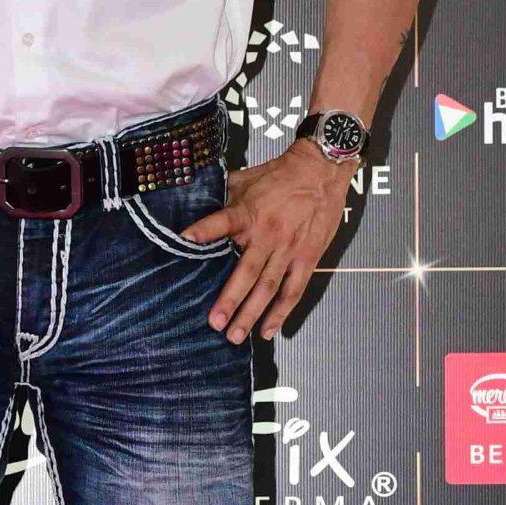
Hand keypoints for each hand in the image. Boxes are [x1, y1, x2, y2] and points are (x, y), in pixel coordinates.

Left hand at [185, 140, 355, 343]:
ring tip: (236, 335)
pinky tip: (268, 330)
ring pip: (269, 287)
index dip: (204, 231)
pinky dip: (281, 312)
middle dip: (230, 299)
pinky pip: (293, 290)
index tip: (184, 240)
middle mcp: (267, 235)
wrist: (320, 170)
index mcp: (248, 213)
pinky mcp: (307, 258)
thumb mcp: (245, 180)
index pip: (222, 221)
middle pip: (246, 272)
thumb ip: (222, 197)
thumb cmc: (279, 175)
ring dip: (252, 313)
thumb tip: (194, 202)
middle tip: (215, 323)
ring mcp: (288, 250)